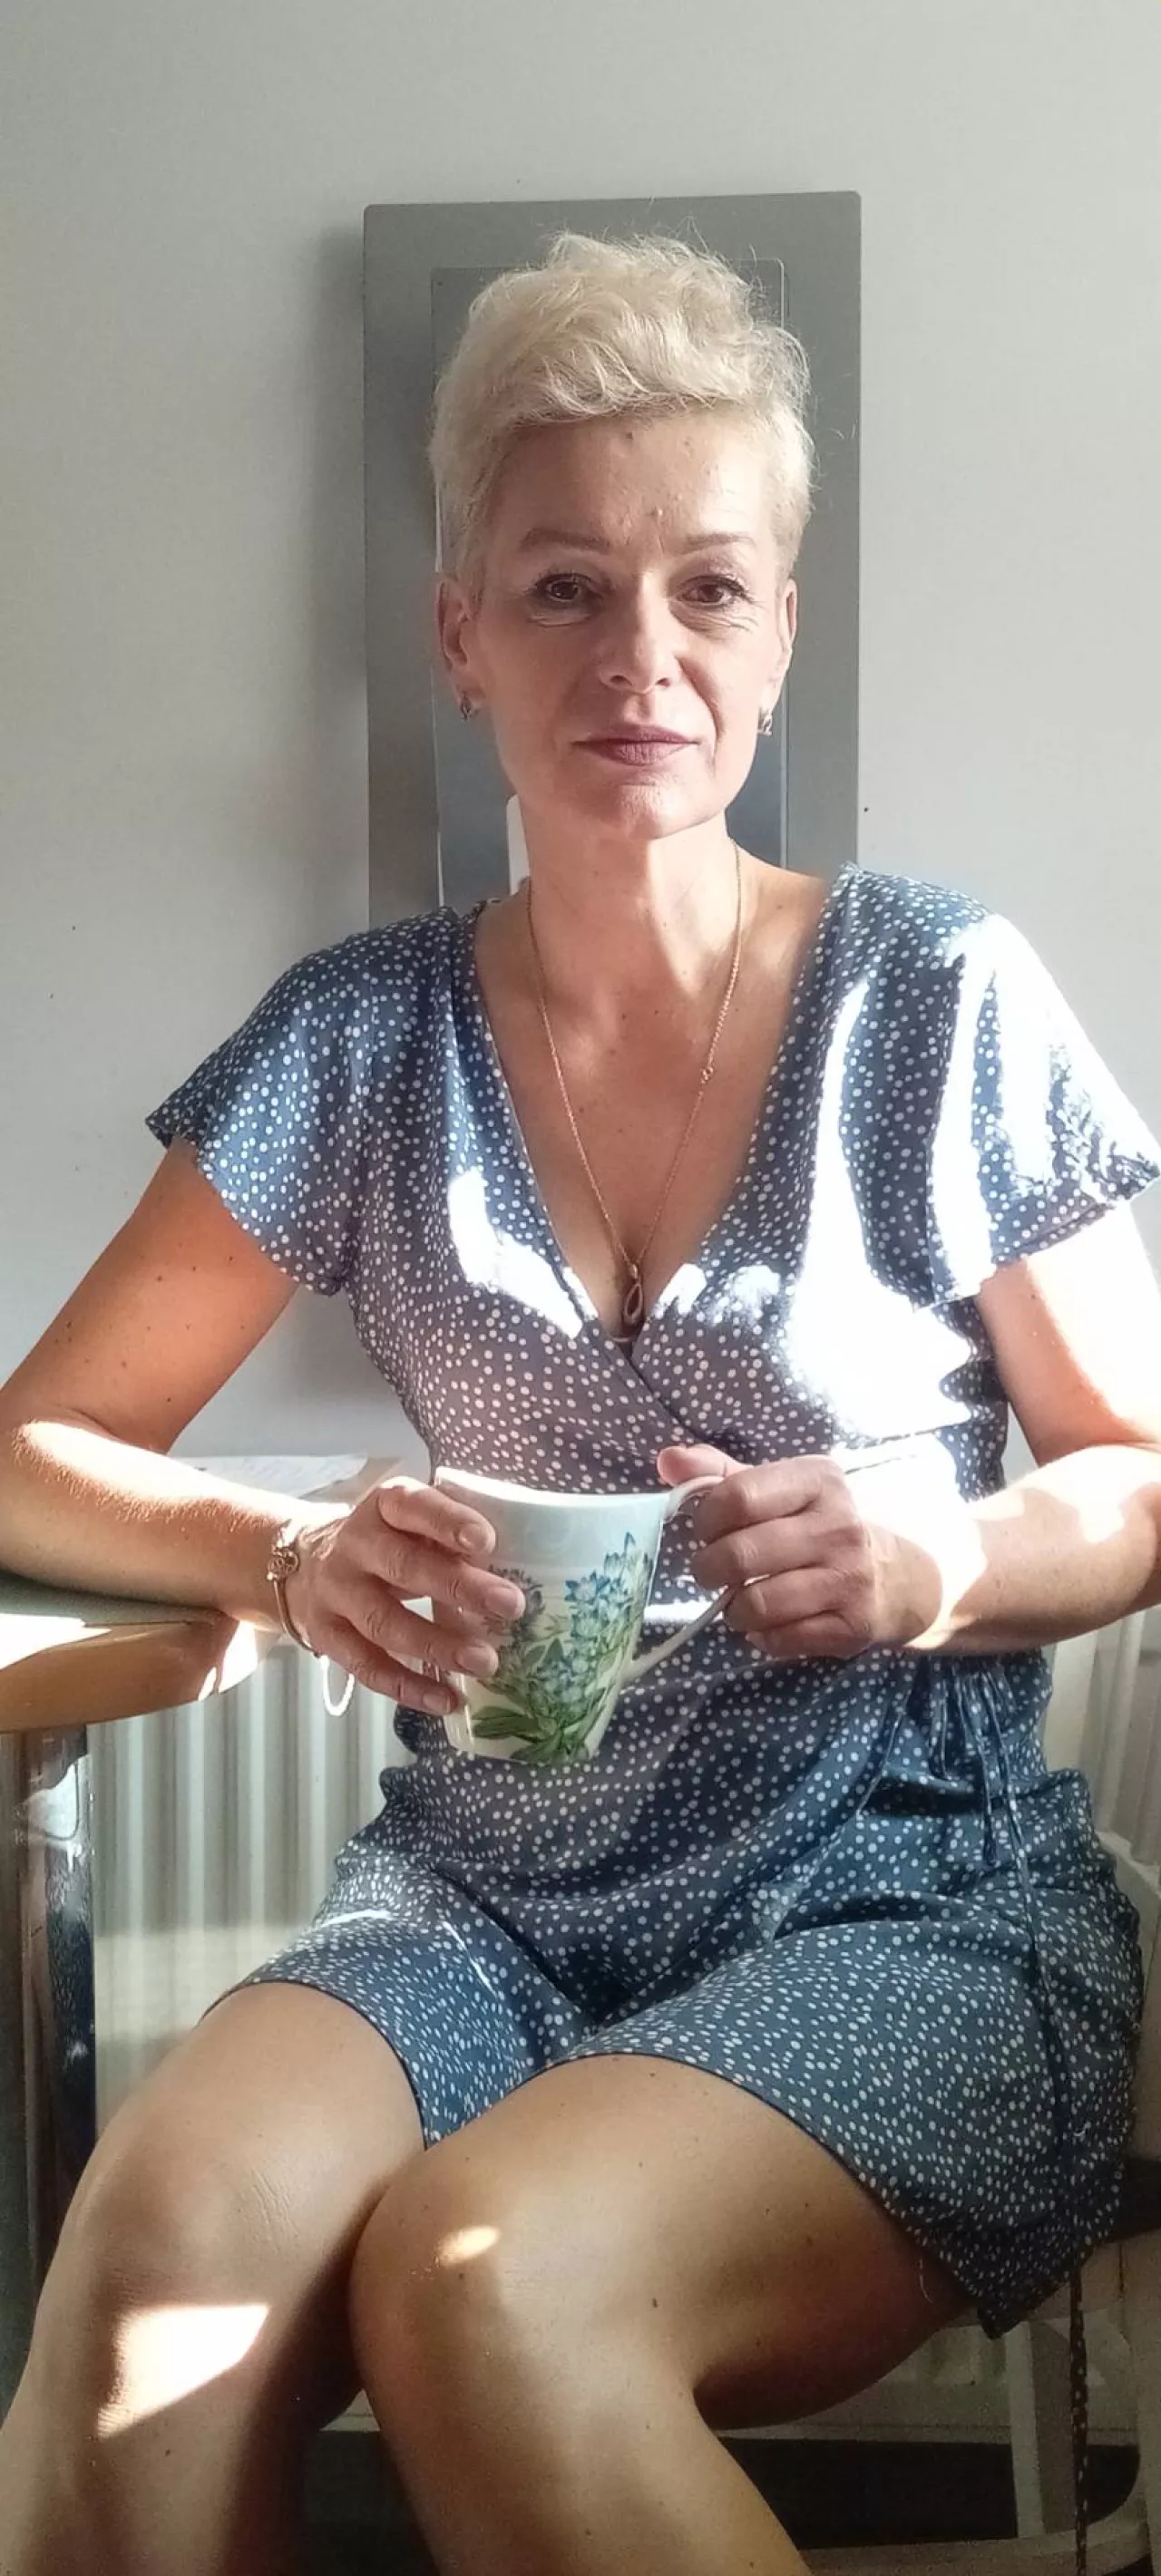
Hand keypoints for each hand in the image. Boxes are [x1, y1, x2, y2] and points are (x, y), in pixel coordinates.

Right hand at [286, 1478, 525, 1712]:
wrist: (301, 1561)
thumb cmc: (386, 1540)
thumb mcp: (411, 1521)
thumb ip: (452, 1535)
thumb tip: (523, 1564)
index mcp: (383, 1507)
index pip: (413, 1505)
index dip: (448, 1521)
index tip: (486, 1540)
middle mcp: (354, 1545)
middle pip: (404, 1566)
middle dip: (459, 1588)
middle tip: (510, 1606)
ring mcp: (336, 1592)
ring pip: (385, 1623)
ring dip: (438, 1646)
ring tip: (486, 1662)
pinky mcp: (326, 1635)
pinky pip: (367, 1667)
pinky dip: (409, 1687)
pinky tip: (448, 1700)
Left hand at [657, 1443, 920, 1661]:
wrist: (893, 1577)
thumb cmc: (817, 1526)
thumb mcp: (778, 1490)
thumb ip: (720, 1474)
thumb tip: (667, 1460)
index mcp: (818, 1480)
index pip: (738, 1496)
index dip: (706, 1519)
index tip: (706, 1530)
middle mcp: (839, 1526)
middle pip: (740, 1554)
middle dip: (708, 1569)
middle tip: (710, 1571)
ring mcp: (849, 1578)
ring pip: (756, 1603)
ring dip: (732, 1608)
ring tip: (737, 1600)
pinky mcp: (851, 1625)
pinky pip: (778, 1639)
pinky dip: (761, 1635)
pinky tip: (768, 1622)